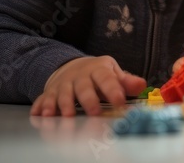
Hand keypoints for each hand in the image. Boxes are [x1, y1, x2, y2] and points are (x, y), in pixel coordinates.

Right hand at [30, 56, 146, 116]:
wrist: (72, 67)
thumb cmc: (98, 75)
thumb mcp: (113, 73)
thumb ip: (126, 82)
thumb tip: (142, 85)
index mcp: (98, 70)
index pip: (106, 78)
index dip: (113, 89)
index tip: (120, 102)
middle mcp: (80, 76)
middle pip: (84, 87)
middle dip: (88, 100)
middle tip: (94, 112)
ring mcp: (64, 84)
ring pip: (63, 94)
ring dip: (64, 104)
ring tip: (68, 115)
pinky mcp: (50, 92)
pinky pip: (44, 98)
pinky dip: (42, 106)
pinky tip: (41, 114)